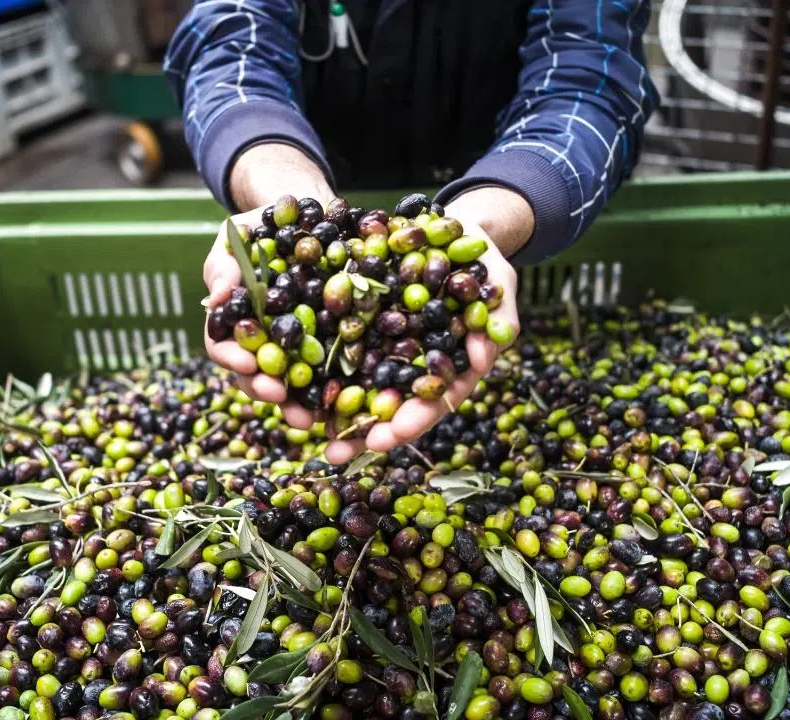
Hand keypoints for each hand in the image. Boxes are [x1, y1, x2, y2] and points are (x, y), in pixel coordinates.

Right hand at [204, 143, 334, 425]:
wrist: (302, 215)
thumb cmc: (260, 228)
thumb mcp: (234, 238)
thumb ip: (222, 265)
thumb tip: (216, 296)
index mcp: (234, 320)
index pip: (222, 346)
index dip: (232, 358)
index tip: (247, 363)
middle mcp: (260, 340)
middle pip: (254, 375)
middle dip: (264, 389)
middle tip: (279, 394)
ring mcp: (292, 346)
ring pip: (288, 383)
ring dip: (295, 404)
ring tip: (307, 418)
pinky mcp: (325, 345)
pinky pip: (326, 372)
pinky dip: (331, 391)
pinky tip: (341, 405)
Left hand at [320, 217, 519, 462]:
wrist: (449, 228)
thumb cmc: (481, 258)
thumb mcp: (497, 283)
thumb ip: (497, 319)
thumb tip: (483, 359)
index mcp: (452, 364)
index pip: (433, 400)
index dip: (413, 420)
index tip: (390, 436)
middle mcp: (416, 364)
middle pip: (392, 405)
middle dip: (365, 431)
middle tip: (338, 452)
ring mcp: (388, 347)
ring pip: (362, 385)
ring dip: (336, 412)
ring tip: (309, 434)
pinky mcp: (362, 325)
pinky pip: (338, 349)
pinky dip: (318, 370)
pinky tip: (293, 386)